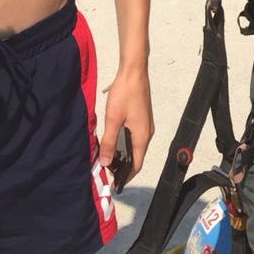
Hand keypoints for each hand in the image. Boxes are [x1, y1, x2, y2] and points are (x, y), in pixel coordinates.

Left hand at [98, 66, 152, 180]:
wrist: (134, 71)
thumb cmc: (125, 94)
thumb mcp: (113, 119)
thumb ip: (110, 142)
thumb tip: (106, 163)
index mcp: (142, 136)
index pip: (137, 164)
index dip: (126, 176)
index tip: (114, 183)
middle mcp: (147, 132)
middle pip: (137, 156)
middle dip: (124, 166)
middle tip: (108, 171)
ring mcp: (146, 124)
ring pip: (136, 146)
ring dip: (125, 154)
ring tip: (109, 158)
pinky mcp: (142, 117)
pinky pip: (135, 136)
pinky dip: (126, 144)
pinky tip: (115, 140)